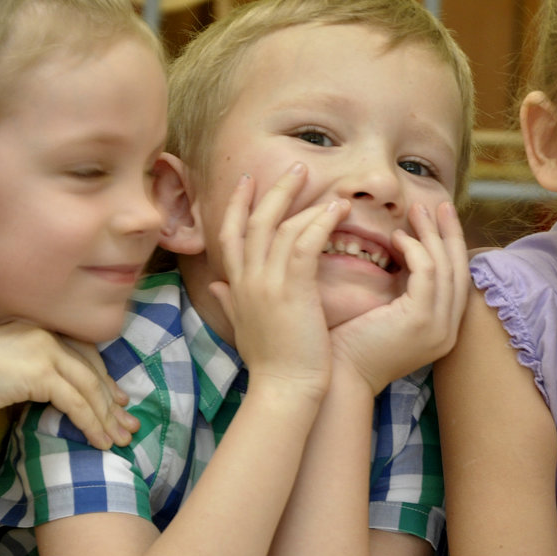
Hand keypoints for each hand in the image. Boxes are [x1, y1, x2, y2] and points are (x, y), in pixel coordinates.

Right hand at [0, 321, 136, 449]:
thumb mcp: (1, 369)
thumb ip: (28, 374)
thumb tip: (49, 394)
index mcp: (34, 328)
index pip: (82, 353)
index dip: (102, 378)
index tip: (115, 400)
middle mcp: (44, 334)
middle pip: (91, 370)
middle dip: (111, 401)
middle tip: (127, 424)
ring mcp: (44, 349)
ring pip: (89, 387)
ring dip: (106, 418)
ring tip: (119, 441)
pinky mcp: (41, 372)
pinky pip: (77, 402)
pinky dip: (92, 424)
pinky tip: (100, 442)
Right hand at [207, 164, 349, 397]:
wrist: (284, 388)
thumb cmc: (270, 363)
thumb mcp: (243, 328)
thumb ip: (230, 303)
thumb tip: (218, 288)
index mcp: (236, 286)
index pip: (229, 233)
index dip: (239, 203)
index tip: (249, 180)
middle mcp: (247, 279)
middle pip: (255, 219)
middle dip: (276, 189)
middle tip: (299, 167)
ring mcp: (267, 283)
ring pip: (282, 226)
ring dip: (307, 203)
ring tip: (332, 189)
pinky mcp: (292, 290)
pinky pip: (305, 244)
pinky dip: (321, 223)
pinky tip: (338, 212)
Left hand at [330, 199, 467, 393]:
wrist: (337, 379)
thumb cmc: (349, 346)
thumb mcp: (384, 312)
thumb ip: (399, 287)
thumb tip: (398, 250)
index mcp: (441, 329)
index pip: (456, 280)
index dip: (451, 246)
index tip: (438, 219)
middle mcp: (448, 330)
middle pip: (460, 270)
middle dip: (450, 233)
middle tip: (441, 203)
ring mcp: (439, 327)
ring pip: (445, 266)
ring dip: (432, 234)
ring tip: (417, 211)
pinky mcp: (421, 320)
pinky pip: (427, 272)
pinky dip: (415, 250)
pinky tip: (396, 237)